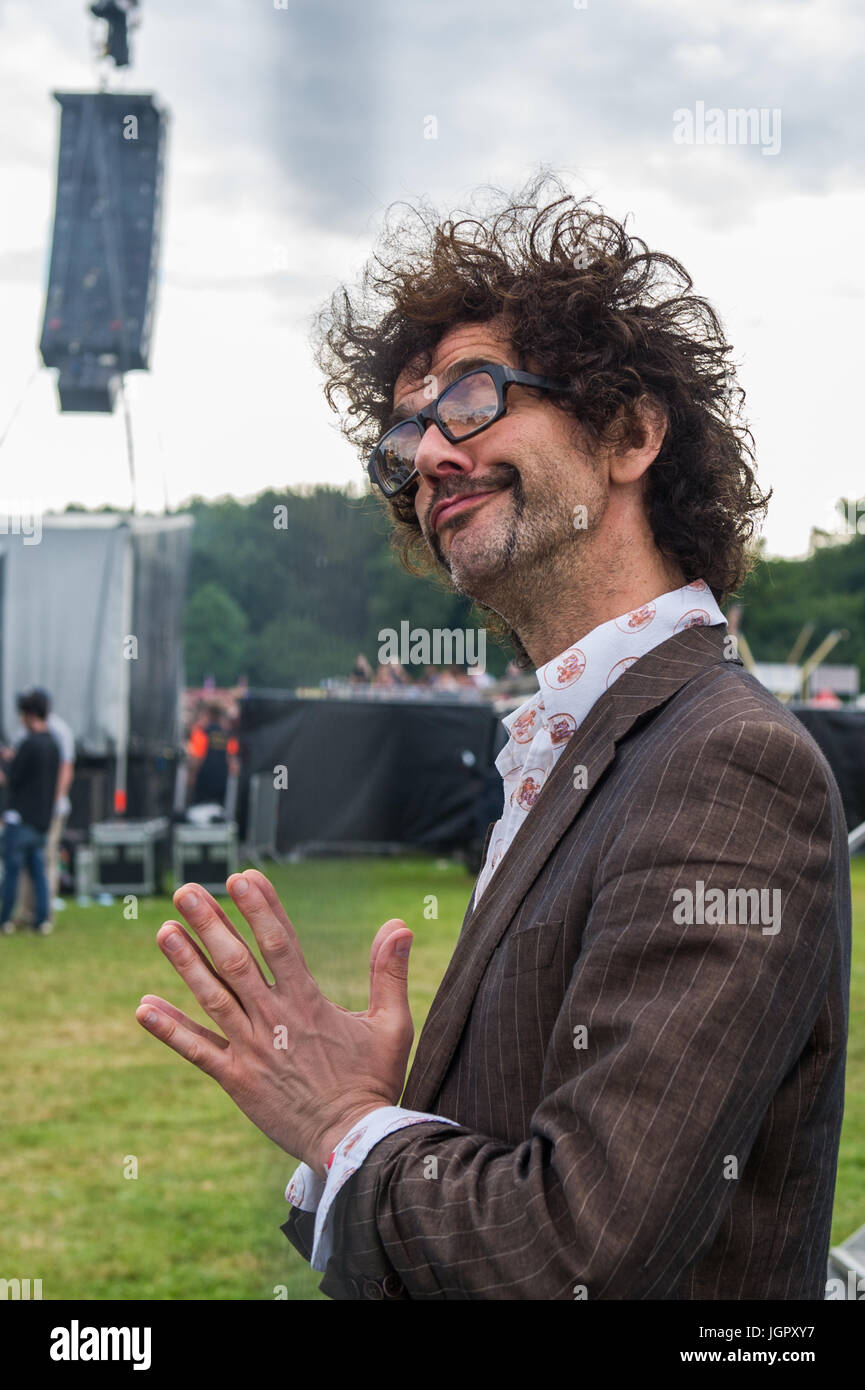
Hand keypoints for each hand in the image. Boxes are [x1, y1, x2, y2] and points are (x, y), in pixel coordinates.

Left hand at [135, 869, 414, 1171]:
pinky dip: (170, 1029)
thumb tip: (399, 924)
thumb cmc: (374, 1082)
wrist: (354, 1144)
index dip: (260, 908)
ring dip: (186, 963)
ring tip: (163, 929)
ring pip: (213, 998)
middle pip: (237, 962)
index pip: (281, 943)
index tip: (242, 877)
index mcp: (310, 1003)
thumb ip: (389, 973)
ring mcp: (252, 1050)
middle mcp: (276, 1020)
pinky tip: (144, 1007)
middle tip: (186, 891)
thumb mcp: (392, 1024)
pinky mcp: (237, 1080)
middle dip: (211, 923)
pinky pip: (197, 1051)